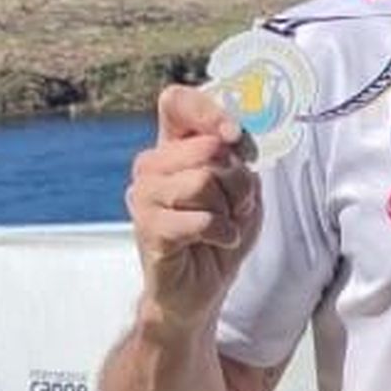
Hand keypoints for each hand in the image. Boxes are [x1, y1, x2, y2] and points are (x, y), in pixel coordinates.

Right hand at [125, 84, 262, 337]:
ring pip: (204, 179)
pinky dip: (223, 231)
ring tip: (226, 224)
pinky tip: (220, 240)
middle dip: (238, 178)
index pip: (176, 102)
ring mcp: (146, 196)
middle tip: (238, 203)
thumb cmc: (221, 234)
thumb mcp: (244, 190)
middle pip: (207, 146)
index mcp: (174, 147)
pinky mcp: (148, 228)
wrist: (203, 288)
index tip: (235, 136)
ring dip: (230, 207)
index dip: (207, 110)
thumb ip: (238, 159)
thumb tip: (232, 139)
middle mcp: (153, 165)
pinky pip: (200, 218)